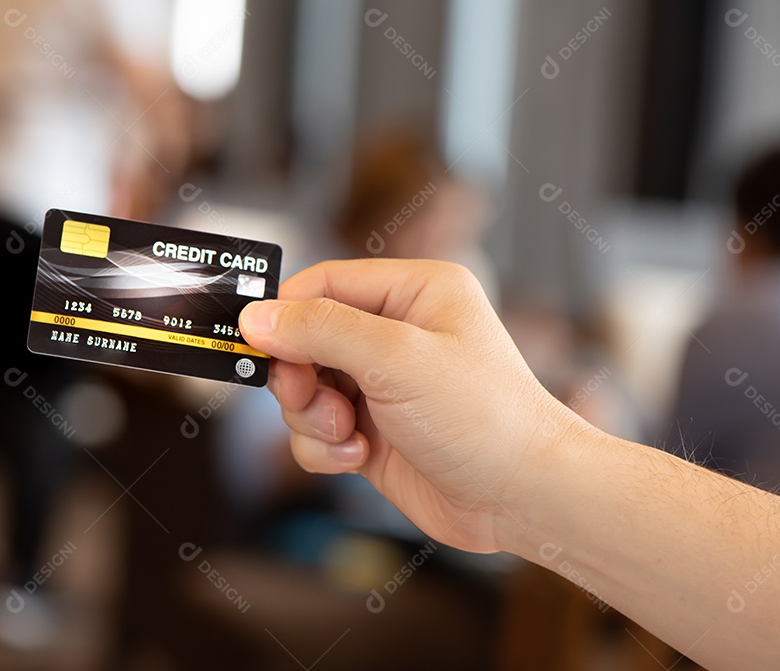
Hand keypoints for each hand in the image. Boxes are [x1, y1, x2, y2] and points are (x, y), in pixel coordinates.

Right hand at [240, 259, 575, 552]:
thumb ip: (321, 330)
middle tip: (313, 399)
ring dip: (313, 417)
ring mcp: (383, 385)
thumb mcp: (397, 358)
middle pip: (305, 338)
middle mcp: (397, 333)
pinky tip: (358, 457)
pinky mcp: (373, 432)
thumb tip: (256, 318)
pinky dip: (325, 448)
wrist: (524, 497)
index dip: (286, 312)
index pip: (324, 282)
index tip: (256, 343)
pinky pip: (317, 431)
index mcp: (414, 291)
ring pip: (305, 389)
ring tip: (349, 434)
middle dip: (300, 375)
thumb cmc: (484, 416)